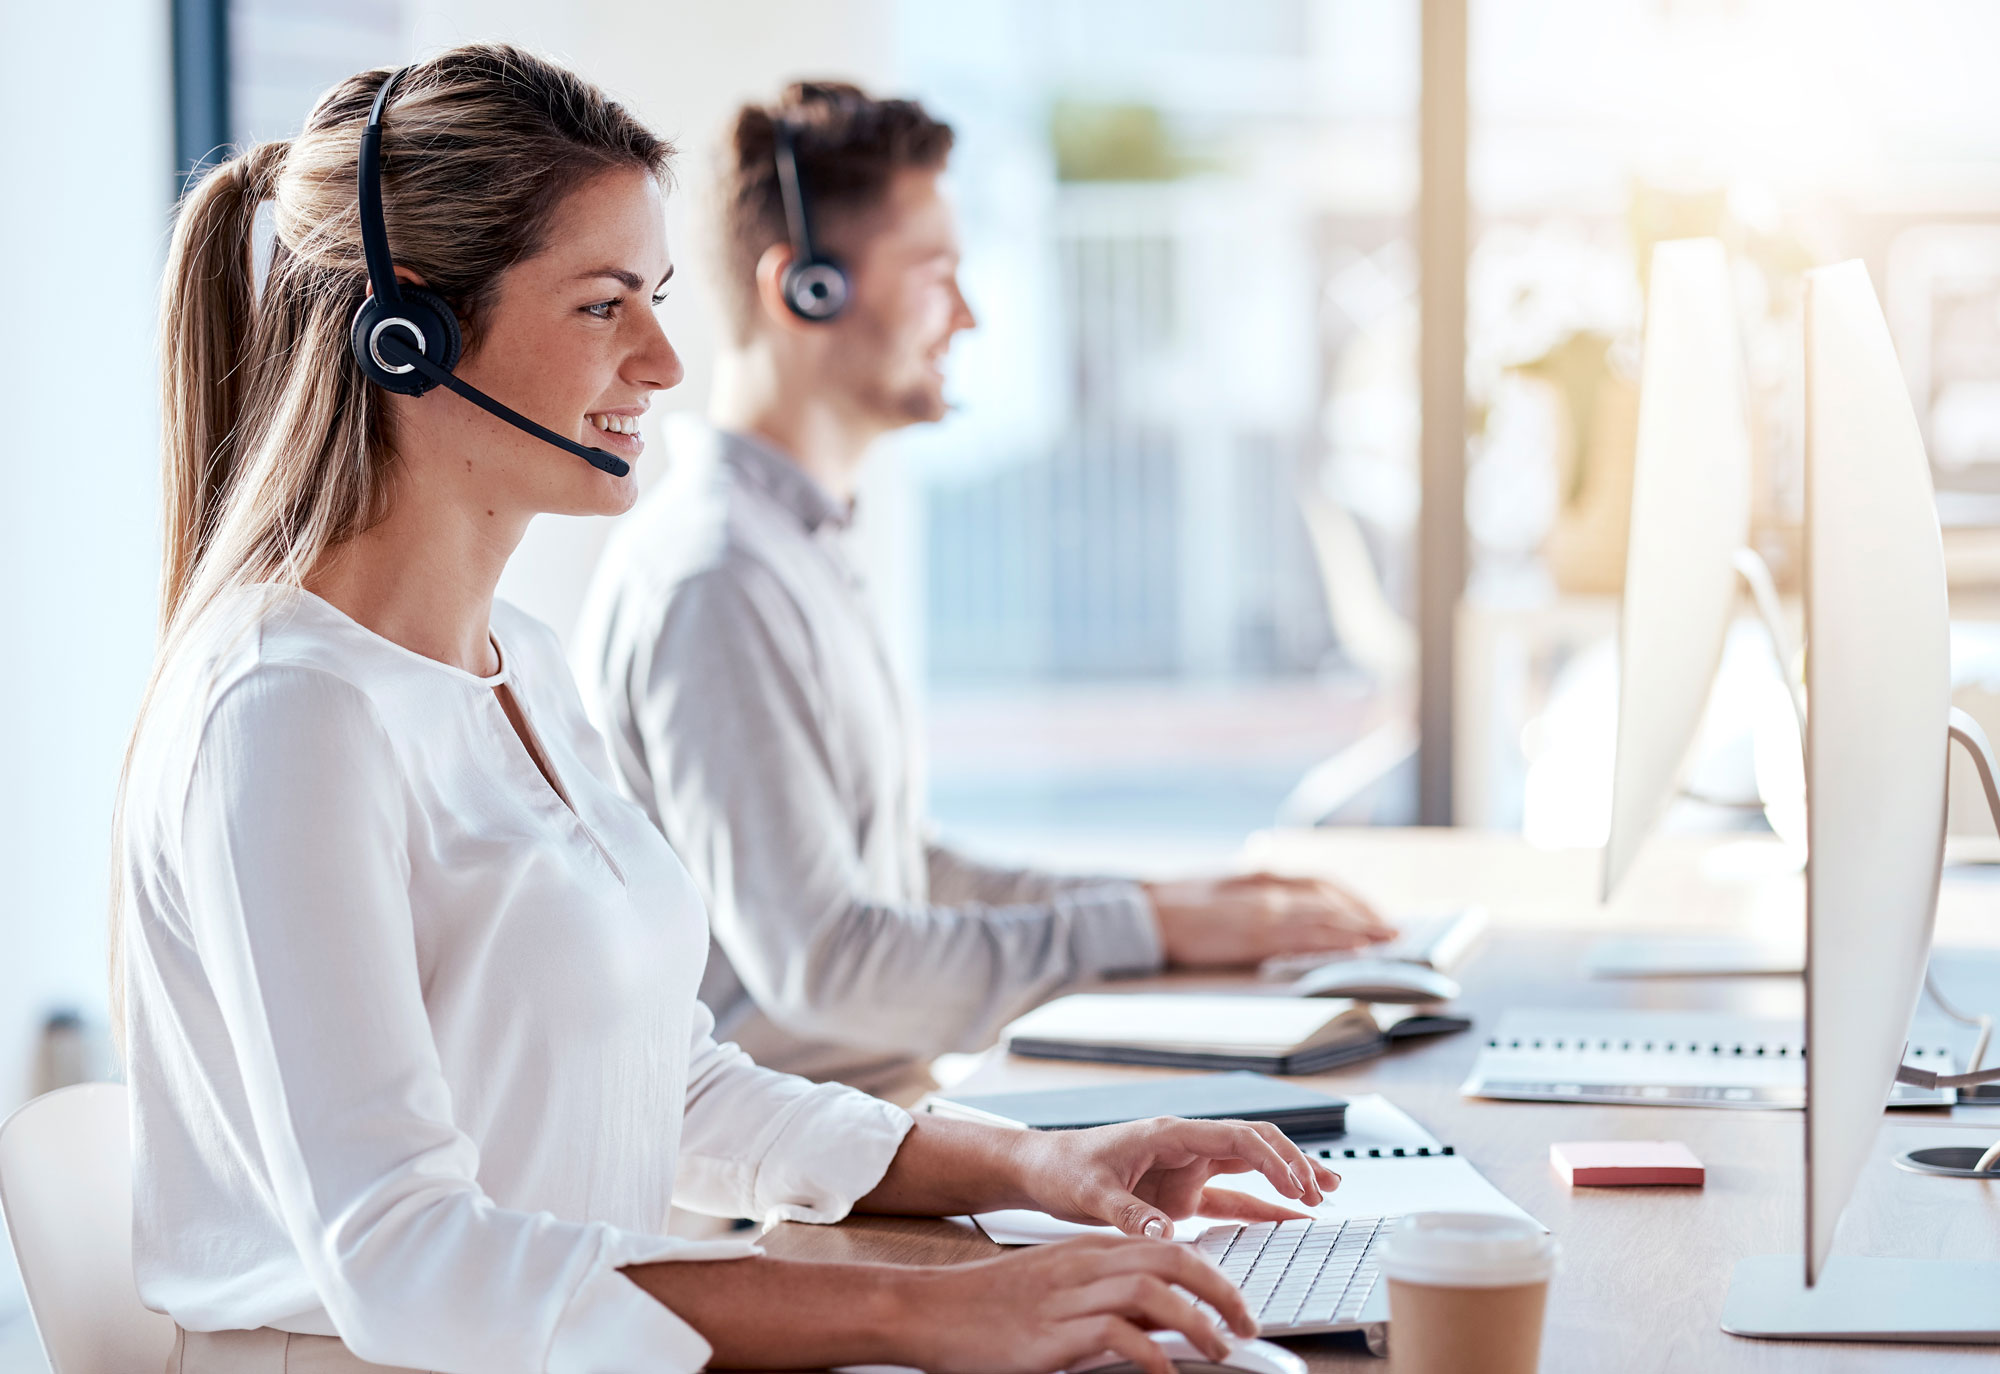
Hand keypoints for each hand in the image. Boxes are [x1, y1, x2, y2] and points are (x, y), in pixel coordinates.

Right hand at [896, 1235, 1256, 1373]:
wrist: (928, 1309)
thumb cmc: (989, 1305)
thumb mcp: (1056, 1288)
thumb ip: (1106, 1295)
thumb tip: (1163, 1320)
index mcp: (1088, 1250)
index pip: (1168, 1246)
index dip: (1213, 1272)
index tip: (1237, 1304)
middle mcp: (1084, 1265)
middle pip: (1172, 1257)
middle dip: (1221, 1289)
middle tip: (1247, 1324)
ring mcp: (1068, 1297)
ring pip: (1152, 1291)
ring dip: (1197, 1320)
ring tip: (1220, 1348)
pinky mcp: (1052, 1333)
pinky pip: (1114, 1335)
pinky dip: (1149, 1352)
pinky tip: (1164, 1371)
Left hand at [1014, 1116, 1341, 1238]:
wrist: (1042, 1171)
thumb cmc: (1063, 1168)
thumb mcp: (1090, 1192)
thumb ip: (1127, 1213)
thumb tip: (1163, 1233)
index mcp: (1169, 1135)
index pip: (1235, 1137)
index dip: (1272, 1158)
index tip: (1298, 1183)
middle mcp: (1185, 1147)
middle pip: (1253, 1144)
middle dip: (1291, 1162)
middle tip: (1322, 1189)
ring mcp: (1186, 1170)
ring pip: (1249, 1167)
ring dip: (1285, 1177)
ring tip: (1324, 1192)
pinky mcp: (1182, 1194)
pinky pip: (1231, 1198)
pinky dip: (1261, 1207)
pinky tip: (1287, 1217)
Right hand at [1143, 870, 1392, 967]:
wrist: (1146, 913)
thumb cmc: (1180, 903)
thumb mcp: (1226, 887)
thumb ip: (1259, 892)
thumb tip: (1290, 909)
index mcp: (1262, 876)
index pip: (1322, 884)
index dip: (1353, 898)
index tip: (1376, 913)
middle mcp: (1269, 889)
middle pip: (1331, 900)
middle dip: (1366, 915)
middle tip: (1395, 932)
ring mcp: (1264, 911)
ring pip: (1326, 918)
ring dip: (1360, 929)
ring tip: (1387, 942)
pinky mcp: (1255, 935)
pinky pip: (1306, 939)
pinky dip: (1334, 942)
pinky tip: (1353, 950)